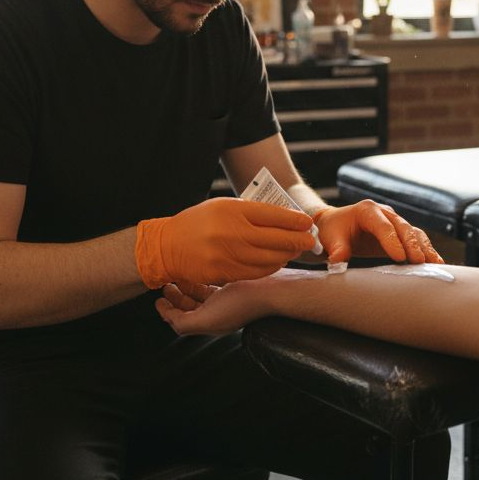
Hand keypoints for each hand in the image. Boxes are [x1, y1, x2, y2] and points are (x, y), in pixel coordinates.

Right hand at [135, 197, 315, 287]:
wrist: (168, 245)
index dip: (294, 220)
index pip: (273, 215)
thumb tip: (284, 218)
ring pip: (268, 259)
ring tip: (294, 251)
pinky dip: (270, 267)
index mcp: (232, 210)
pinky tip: (277, 262)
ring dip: (286, 256)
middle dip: (297, 240)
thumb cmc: (199, 222)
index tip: (307, 222)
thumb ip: (250, 212)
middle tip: (310, 240)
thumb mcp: (222, 206)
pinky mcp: (223, 273)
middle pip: (275, 239)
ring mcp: (227, 255)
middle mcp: (231, 232)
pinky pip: (255, 272)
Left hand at [155, 279, 270, 335]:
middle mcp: (219, 313)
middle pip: (190, 308)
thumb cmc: (241, 304)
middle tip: (166, 285)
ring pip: (201, 296)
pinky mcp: (236, 287)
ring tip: (180, 275)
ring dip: (188, 287)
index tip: (157, 299)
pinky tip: (200, 269)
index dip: (167, 311)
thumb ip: (184, 323)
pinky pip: (213, 285)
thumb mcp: (207, 319)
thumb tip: (168, 319)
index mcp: (211, 323)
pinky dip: (202, 280)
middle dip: (176, 298)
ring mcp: (228, 300)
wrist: (272, 290)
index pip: (182, 321)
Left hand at [314, 200, 443, 265]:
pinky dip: (427, 250)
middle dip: (412, 245)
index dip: (392, 241)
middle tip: (420, 262)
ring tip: (435, 264)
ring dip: (425, 248)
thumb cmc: (333, 231)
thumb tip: (338, 262)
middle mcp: (385, 213)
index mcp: (367, 210)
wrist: (337, 225)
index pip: (382, 226)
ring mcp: (395, 222)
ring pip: (414, 232)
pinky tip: (436, 263)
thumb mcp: (331, 239)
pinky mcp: (400, 233)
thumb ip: (337, 249)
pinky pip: (417, 239)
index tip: (400, 258)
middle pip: (403, 227)